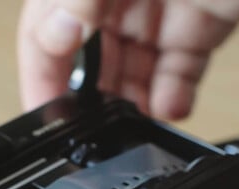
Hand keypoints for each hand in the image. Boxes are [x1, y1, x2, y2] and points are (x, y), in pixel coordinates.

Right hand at [17, 0, 238, 119]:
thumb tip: (60, 32)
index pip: (45, 32)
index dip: (40, 75)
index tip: (44, 115)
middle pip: (90, 61)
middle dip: (92, 98)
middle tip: (98, 125)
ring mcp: (157, 13)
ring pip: (133, 74)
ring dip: (132, 104)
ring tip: (136, 121)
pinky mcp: (198, 27)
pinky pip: (177, 73)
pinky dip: (173, 96)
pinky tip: (170, 107)